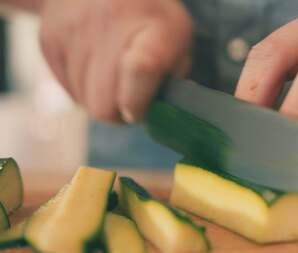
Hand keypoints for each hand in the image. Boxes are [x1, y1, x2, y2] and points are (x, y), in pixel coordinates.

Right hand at [39, 0, 192, 121]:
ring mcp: (74, 30)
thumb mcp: (178, 42)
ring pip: (84, 102)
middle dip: (118, 112)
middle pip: (103, 106)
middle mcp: (109, 24)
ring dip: (100, 98)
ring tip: (113, 73)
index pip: (140, 69)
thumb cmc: (151, 20)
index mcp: (151, 28)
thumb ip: (173, 82)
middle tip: (130, 97)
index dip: (136, 102)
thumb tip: (157, 116)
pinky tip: (95, 64)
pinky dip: (83, 87)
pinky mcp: (49, 38)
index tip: (138, 108)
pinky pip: (67, 90)